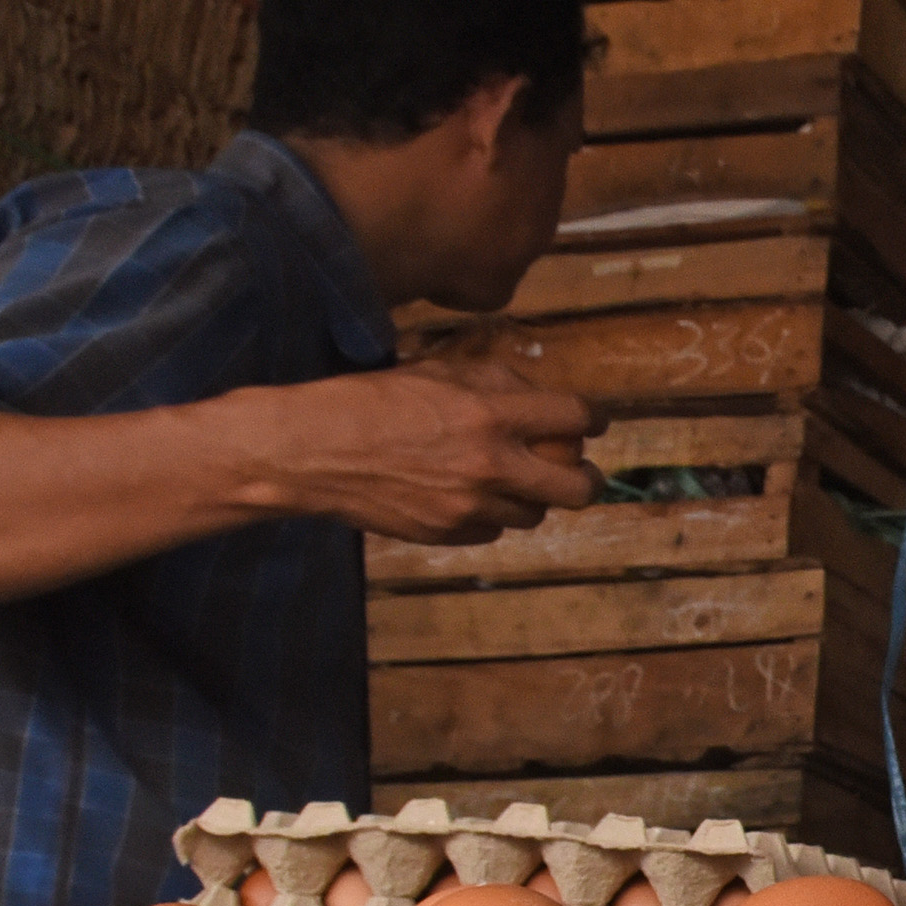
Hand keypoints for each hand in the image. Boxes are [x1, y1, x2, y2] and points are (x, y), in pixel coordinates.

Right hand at [237, 356, 600, 543]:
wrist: (311, 451)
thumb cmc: (368, 401)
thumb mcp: (435, 371)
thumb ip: (493, 382)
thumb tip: (538, 396)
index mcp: (489, 414)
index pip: (575, 417)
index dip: (594, 419)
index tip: (593, 421)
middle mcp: (490, 465)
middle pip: (579, 487)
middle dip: (588, 478)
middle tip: (581, 470)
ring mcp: (471, 506)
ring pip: (536, 513)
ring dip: (534, 496)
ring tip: (515, 480)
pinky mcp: (449, 534)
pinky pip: (494, 529)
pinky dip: (492, 513)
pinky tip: (471, 495)